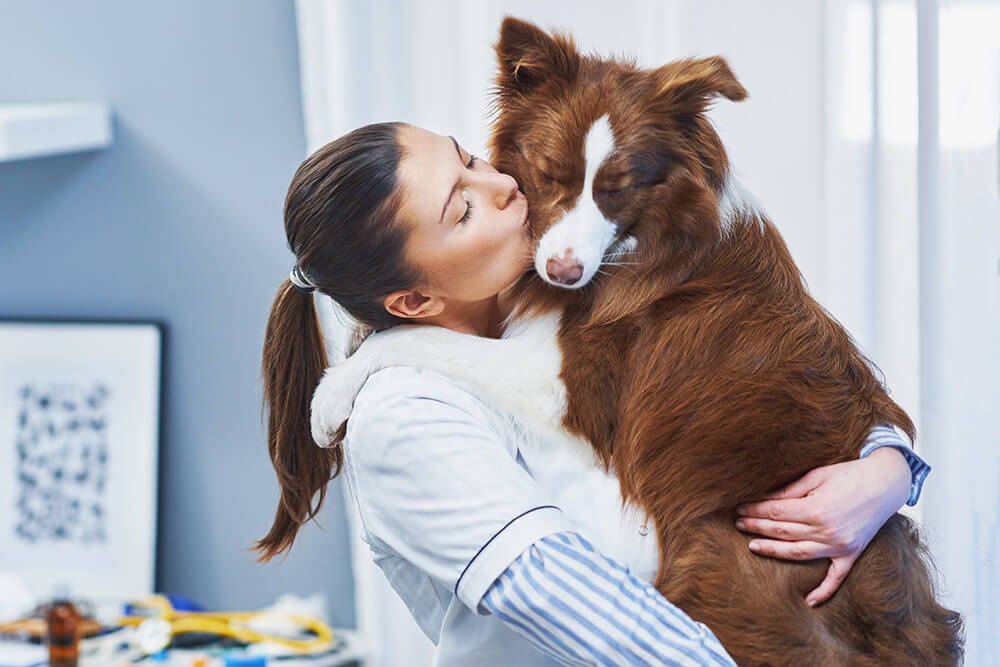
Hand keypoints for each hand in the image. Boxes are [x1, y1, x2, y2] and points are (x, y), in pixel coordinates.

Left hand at [733, 447, 911, 605]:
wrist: (886, 483)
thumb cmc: (849, 474)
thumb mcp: (815, 475)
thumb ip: (789, 490)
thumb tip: (762, 499)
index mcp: (816, 508)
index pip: (775, 513)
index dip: (754, 510)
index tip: (740, 508)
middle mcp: (827, 531)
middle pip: (782, 532)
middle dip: (756, 527)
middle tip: (738, 523)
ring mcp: (840, 545)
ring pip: (798, 554)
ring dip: (773, 551)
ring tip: (753, 546)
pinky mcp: (851, 553)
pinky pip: (836, 577)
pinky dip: (823, 591)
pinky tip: (808, 601)